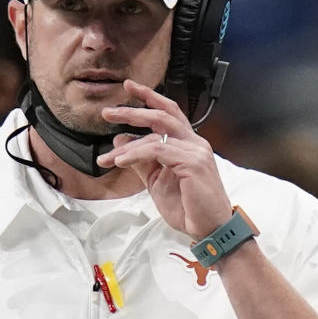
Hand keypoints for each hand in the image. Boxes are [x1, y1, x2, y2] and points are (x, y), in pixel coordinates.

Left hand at [96, 79, 231, 238]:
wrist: (210, 229)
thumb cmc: (188, 208)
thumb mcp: (157, 181)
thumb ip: (141, 161)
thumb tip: (121, 142)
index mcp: (189, 144)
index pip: (168, 113)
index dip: (149, 97)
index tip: (128, 88)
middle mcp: (195, 143)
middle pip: (162, 115)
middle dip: (133, 111)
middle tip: (108, 112)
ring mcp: (196, 151)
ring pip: (156, 134)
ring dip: (129, 141)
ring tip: (108, 152)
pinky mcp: (192, 162)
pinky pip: (157, 150)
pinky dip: (136, 153)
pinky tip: (120, 161)